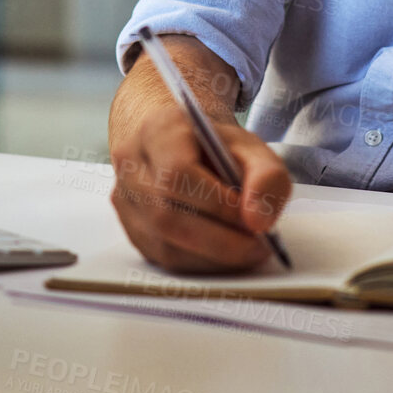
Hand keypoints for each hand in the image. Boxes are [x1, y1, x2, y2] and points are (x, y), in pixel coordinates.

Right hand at [108, 104, 292, 273]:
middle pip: (166, 215)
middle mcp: (131, 163)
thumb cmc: (216, 146)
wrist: (186, 146)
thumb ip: (267, 175)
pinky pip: (163, 258)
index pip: (177, 173)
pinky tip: (226, 255)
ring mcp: (125, 199)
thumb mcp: (251, 147)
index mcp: (158, 129)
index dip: (217, 203)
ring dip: (212, 256)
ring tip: (248, 251)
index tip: (254, 219)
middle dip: (220, 240)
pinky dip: (201, 263)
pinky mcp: (131, 229)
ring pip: (163, 243)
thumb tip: (257, 221)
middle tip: (259, 246)